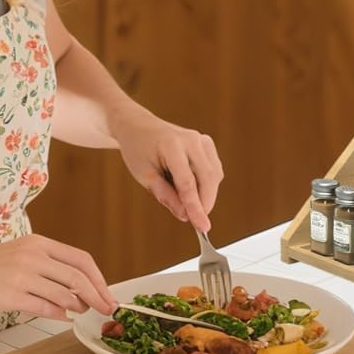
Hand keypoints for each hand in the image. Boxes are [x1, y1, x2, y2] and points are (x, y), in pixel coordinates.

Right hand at [0, 235, 115, 320]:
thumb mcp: (23, 255)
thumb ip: (50, 267)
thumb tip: (80, 291)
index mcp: (39, 243)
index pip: (80, 259)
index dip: (99, 278)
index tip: (107, 293)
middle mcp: (32, 256)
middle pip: (77, 277)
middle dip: (96, 295)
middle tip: (106, 309)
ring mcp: (21, 275)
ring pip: (63, 294)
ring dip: (78, 306)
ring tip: (82, 312)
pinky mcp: (11, 295)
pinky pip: (44, 307)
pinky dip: (59, 315)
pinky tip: (64, 318)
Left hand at [111, 108, 223, 232]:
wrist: (138, 126)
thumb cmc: (138, 150)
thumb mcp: (144, 176)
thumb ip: (166, 195)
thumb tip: (185, 215)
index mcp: (171, 145)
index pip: (188, 183)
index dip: (196, 208)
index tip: (202, 227)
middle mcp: (190, 139)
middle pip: (207, 178)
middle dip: (205, 203)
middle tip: (195, 221)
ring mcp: (201, 139)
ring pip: (214, 175)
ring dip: (206, 194)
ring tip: (185, 200)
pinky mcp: (206, 143)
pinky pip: (214, 169)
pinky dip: (208, 184)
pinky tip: (192, 188)